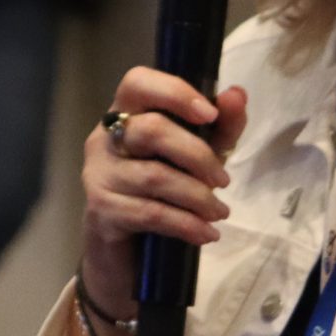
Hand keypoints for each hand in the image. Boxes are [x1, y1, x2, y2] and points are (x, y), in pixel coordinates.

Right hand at [77, 68, 248, 322]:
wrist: (128, 253)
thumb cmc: (163, 190)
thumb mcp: (198, 156)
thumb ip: (220, 126)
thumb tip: (237, 95)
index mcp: (125, 113)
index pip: (137, 82)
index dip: (174, 92)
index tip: (211, 114)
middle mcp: (103, 138)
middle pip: (151, 130)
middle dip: (198, 155)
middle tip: (223, 181)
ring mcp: (98, 174)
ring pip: (154, 176)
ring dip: (197, 196)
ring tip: (219, 212)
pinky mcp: (101, 210)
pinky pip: (150, 213)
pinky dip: (186, 224)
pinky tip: (206, 233)